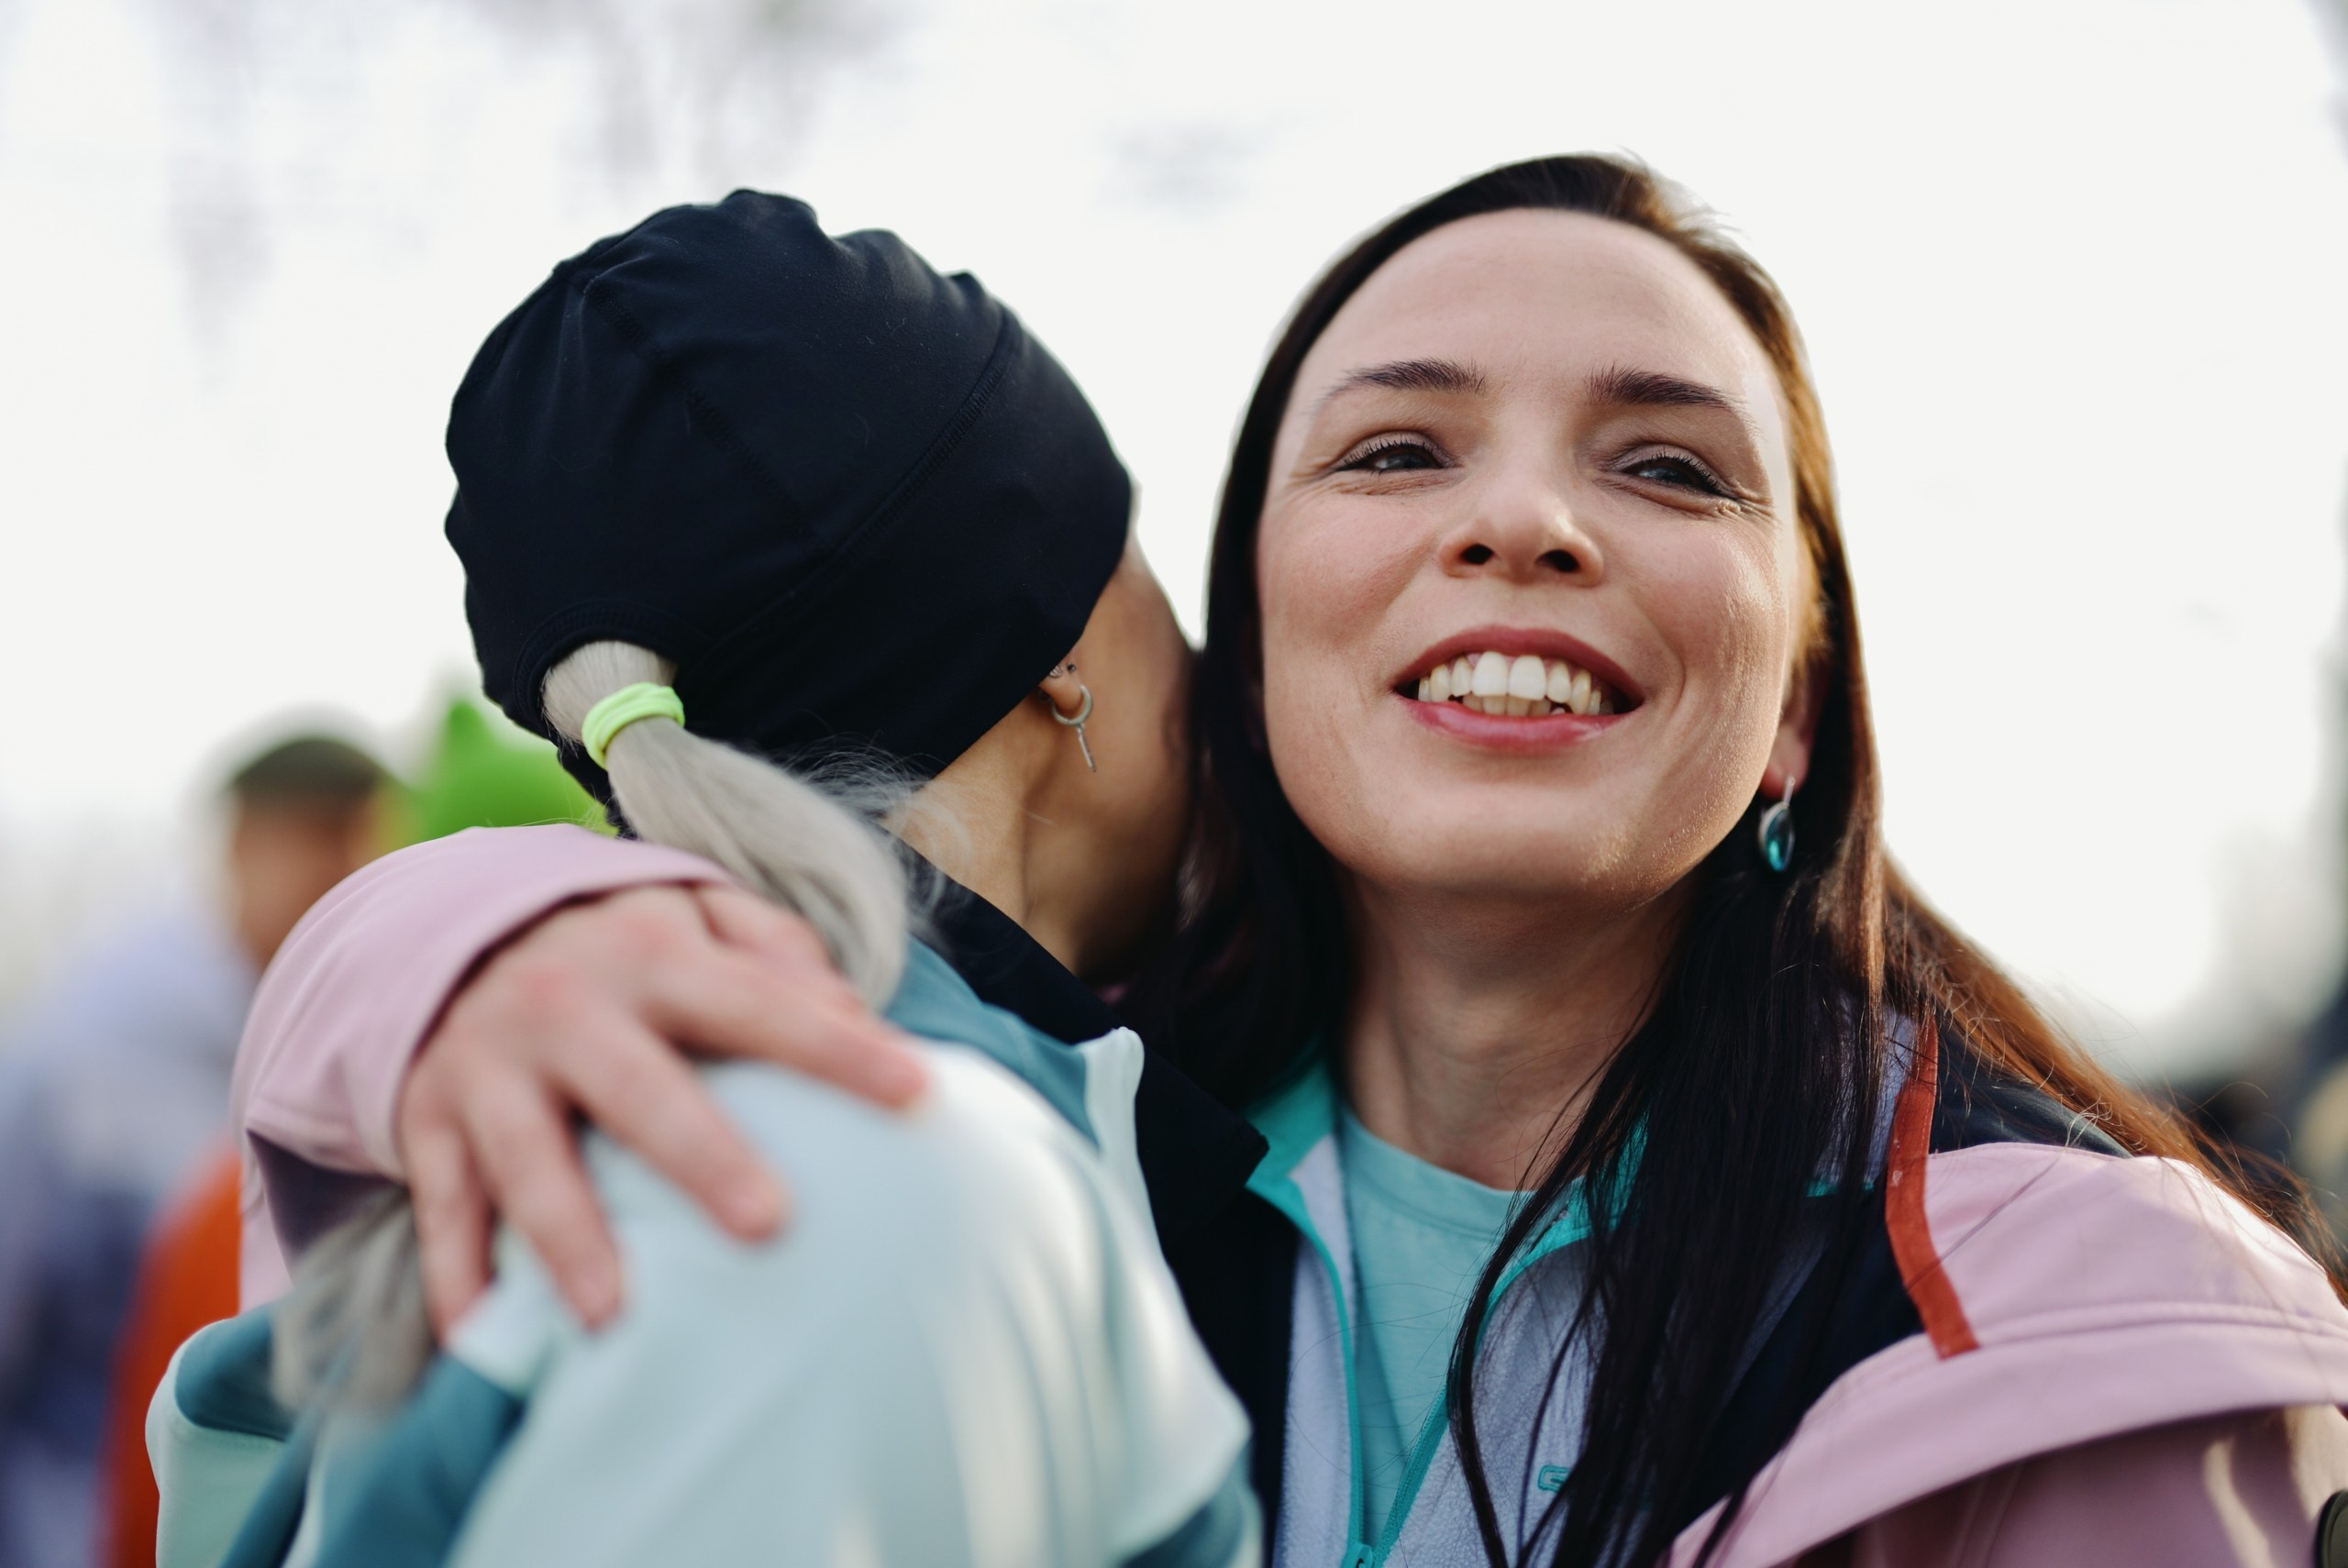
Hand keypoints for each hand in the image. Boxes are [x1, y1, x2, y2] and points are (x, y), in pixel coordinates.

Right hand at [394, 882, 926, 1334]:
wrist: (449, 927)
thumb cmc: (620, 946)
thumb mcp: (696, 914)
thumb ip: (777, 954)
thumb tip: (857, 1018)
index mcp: (650, 948)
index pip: (758, 1001)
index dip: (835, 1048)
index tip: (916, 1093)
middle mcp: (566, 1001)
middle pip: (638, 1087)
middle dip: (700, 1155)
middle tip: (767, 1225)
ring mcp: (488, 1063)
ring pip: (527, 1157)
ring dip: (567, 1237)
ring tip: (612, 1316)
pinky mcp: (425, 1116)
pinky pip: (442, 1205)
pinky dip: (455, 1273)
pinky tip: (482, 1335)